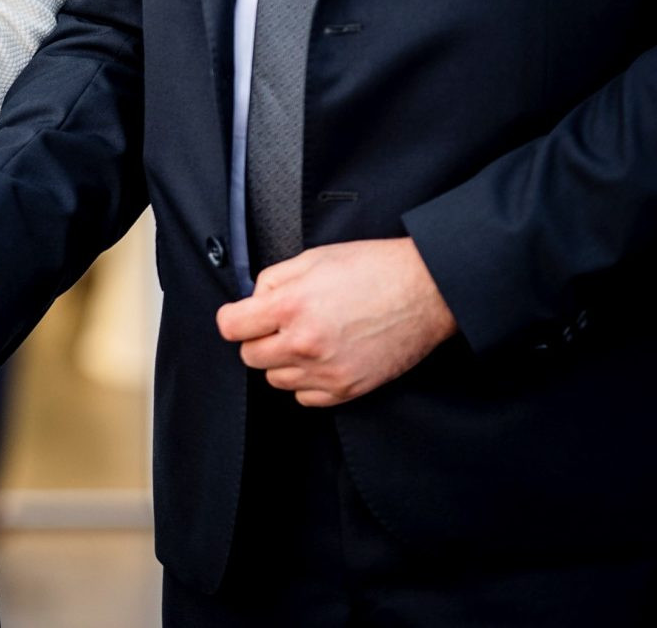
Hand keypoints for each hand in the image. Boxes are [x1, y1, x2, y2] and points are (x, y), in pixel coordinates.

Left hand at [216, 237, 456, 407]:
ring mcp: (326, 371)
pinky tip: (322, 358)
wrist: (425, 291)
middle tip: (280, 324)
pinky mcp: (348, 389)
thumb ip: (273, 281)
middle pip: (250, 356)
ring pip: (276, 379)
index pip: (231, 327)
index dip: (235, 318)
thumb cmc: (372, 269)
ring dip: (283, 362)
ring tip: (307, 339)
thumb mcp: (312, 259)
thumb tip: (252, 301)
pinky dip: (306, 381)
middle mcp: (304, 343)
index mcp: (291, 306)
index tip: (243, 316)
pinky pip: (305, 397)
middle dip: (258, 339)